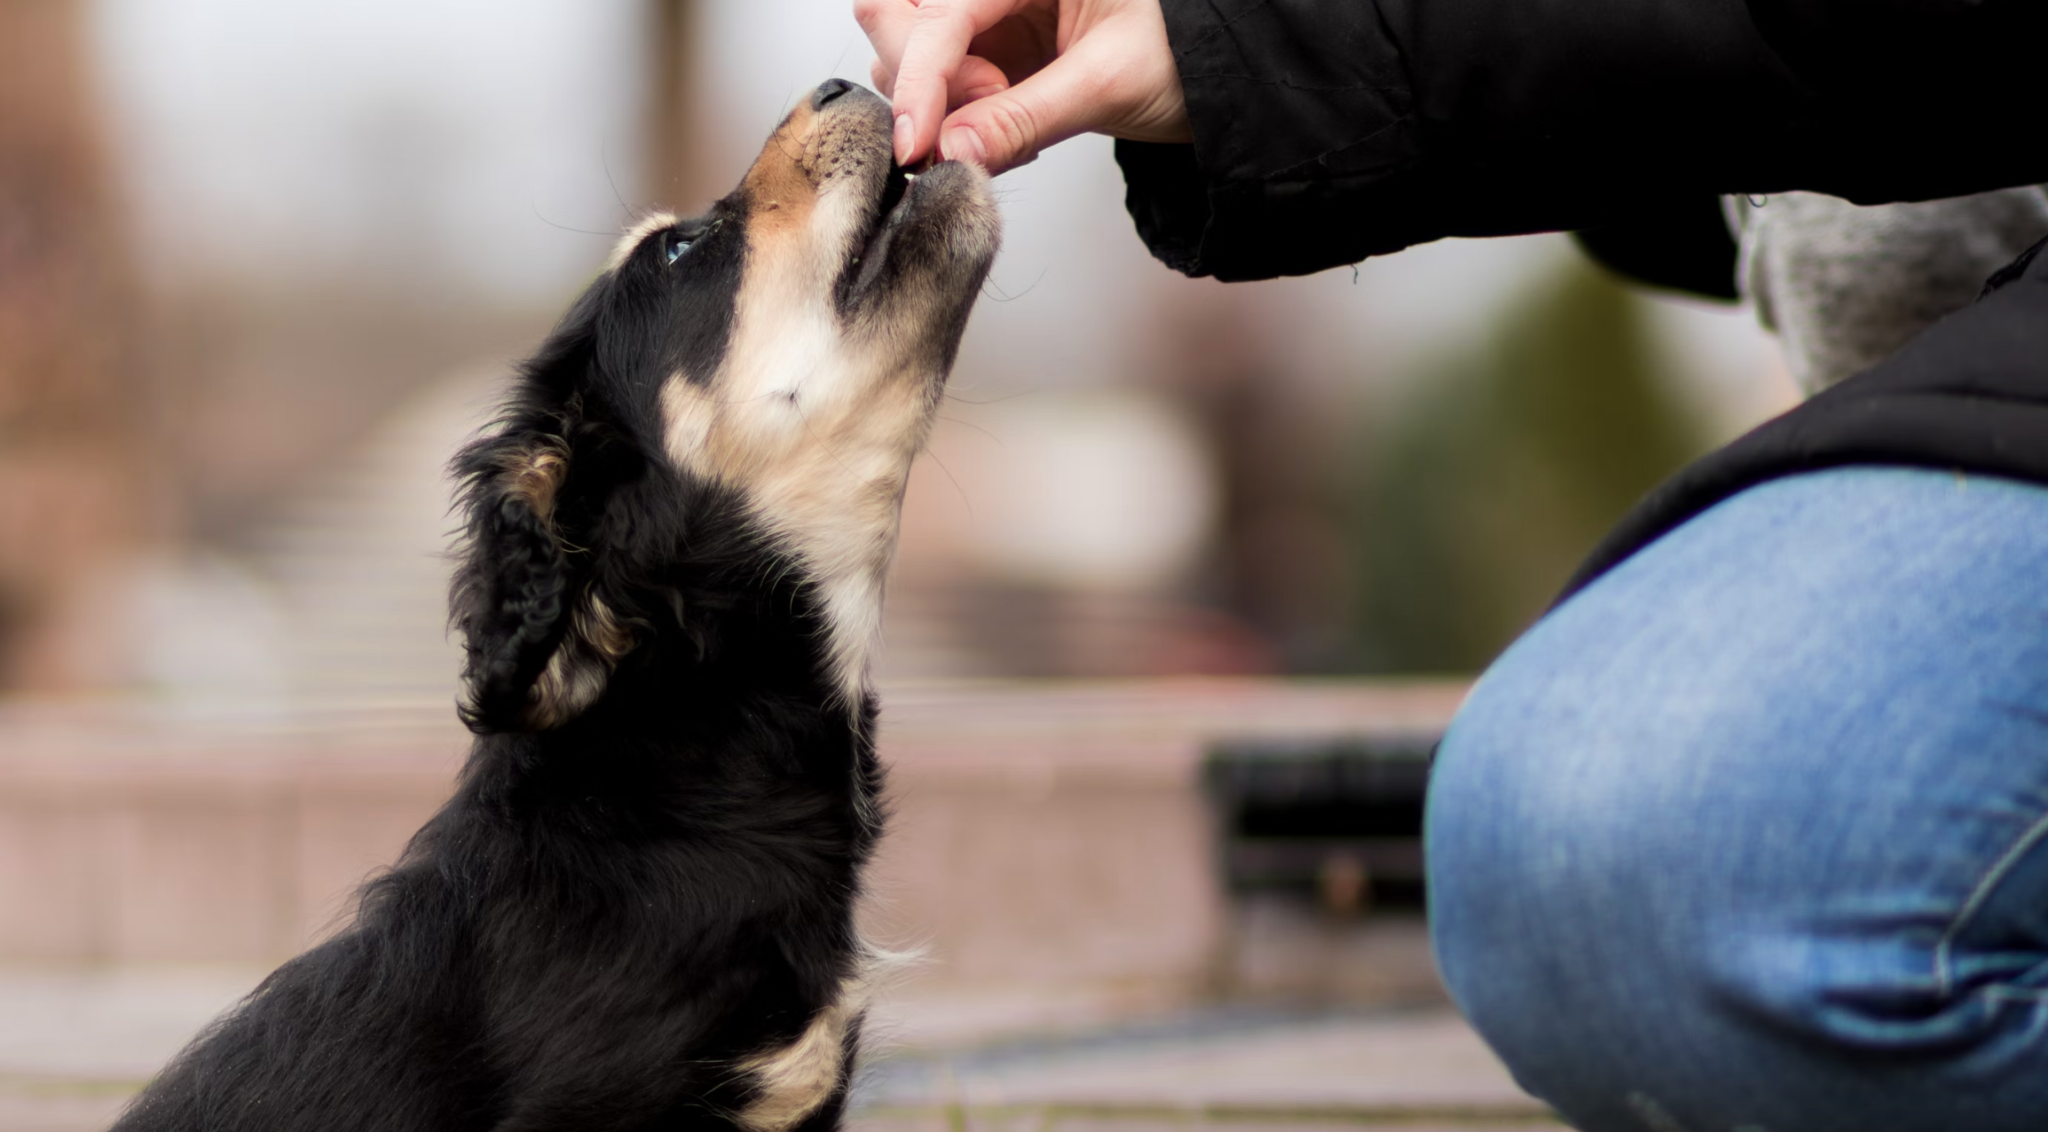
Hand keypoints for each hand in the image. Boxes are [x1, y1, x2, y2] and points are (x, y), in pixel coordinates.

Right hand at [857, 0, 1191, 174]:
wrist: (1223, 75)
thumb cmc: (1187, 51)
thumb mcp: (1109, 84)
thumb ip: (1023, 119)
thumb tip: (950, 152)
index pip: (942, 12)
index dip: (919, 78)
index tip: (915, 144)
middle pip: (898, 10)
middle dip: (920, 74)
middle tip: (983, 113)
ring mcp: (992, 13)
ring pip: (910, 47)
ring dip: (937, 98)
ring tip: (1005, 122)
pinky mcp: (994, 49)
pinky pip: (942, 81)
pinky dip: (955, 115)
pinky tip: (1004, 131)